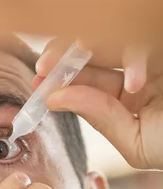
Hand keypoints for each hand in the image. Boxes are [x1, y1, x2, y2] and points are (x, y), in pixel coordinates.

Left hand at [35, 39, 162, 170]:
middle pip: (94, 56)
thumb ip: (101, 120)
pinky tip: (134, 83)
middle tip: (45, 62)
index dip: (60, 81)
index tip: (37, 81)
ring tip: (79, 51)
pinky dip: (135, 60)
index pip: (88, 85)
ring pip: (114, 43)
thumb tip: (55, 99)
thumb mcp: (139, 145)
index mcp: (130, 103)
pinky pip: (143, 43)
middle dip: (65, 57)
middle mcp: (140, 77)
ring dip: (92, 46)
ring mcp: (153, 62)